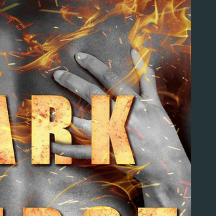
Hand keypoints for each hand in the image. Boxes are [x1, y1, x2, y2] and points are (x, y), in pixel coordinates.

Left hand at [51, 49, 187, 173]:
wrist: (167, 162)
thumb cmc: (161, 131)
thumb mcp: (156, 102)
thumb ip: (146, 78)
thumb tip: (137, 52)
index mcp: (133, 103)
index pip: (111, 78)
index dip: (93, 65)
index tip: (78, 56)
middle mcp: (122, 117)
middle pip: (93, 95)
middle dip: (73, 82)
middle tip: (57, 73)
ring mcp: (114, 136)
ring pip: (86, 123)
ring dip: (67, 116)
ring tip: (49, 108)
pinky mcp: (108, 153)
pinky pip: (84, 152)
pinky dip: (67, 149)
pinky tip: (51, 144)